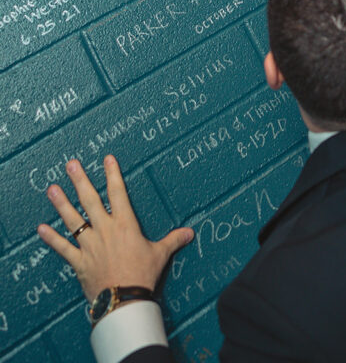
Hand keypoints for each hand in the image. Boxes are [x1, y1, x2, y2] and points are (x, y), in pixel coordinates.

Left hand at [37, 155, 192, 301]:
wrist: (124, 300)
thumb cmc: (143, 275)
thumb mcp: (161, 254)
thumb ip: (174, 240)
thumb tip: (190, 233)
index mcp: (125, 224)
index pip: (118, 193)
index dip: (112, 174)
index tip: (107, 159)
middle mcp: (105, 230)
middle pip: (90, 200)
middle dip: (80, 181)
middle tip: (70, 164)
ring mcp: (90, 245)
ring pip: (73, 220)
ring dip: (61, 204)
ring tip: (52, 189)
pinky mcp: (79, 261)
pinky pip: (62, 248)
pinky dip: (51, 239)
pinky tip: (40, 228)